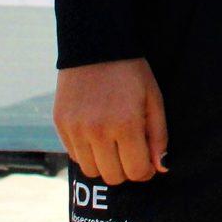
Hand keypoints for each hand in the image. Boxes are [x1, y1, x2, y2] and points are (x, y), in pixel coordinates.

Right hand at [53, 58, 166, 185]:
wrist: (96, 44)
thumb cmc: (131, 72)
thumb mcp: (153, 99)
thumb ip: (158, 136)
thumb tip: (160, 168)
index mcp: (126, 124)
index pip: (136, 171)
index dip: (145, 171)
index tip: (147, 162)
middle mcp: (97, 131)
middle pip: (113, 176)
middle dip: (126, 169)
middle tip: (131, 153)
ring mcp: (76, 129)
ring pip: (91, 170)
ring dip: (105, 164)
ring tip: (113, 144)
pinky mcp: (61, 124)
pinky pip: (74, 156)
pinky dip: (87, 153)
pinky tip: (96, 135)